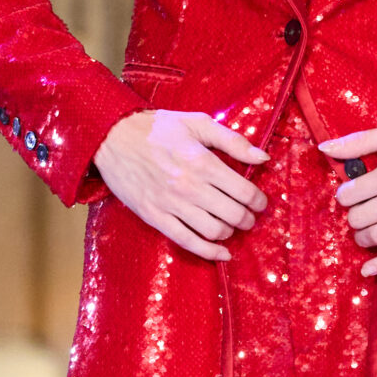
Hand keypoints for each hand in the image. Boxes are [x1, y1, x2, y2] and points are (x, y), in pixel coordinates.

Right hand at [93, 110, 268, 262]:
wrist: (113, 137)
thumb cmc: (158, 128)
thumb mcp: (198, 123)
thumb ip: (233, 141)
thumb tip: (264, 158)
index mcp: (203, 162)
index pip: (244, 192)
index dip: (259, 201)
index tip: (260, 202)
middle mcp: (189, 187)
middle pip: (233, 215)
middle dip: (248, 218)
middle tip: (249, 215)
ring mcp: (171, 205)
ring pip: (214, 231)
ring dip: (230, 233)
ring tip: (231, 226)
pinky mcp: (155, 217)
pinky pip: (187, 242)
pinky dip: (209, 252)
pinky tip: (222, 253)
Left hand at [318, 118, 376, 277]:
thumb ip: (360, 140)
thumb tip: (325, 147)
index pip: (349, 194)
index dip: (345, 193)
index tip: (350, 190)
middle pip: (359, 218)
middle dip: (353, 213)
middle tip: (359, 208)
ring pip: (376, 237)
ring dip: (363, 236)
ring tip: (364, 229)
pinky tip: (367, 270)